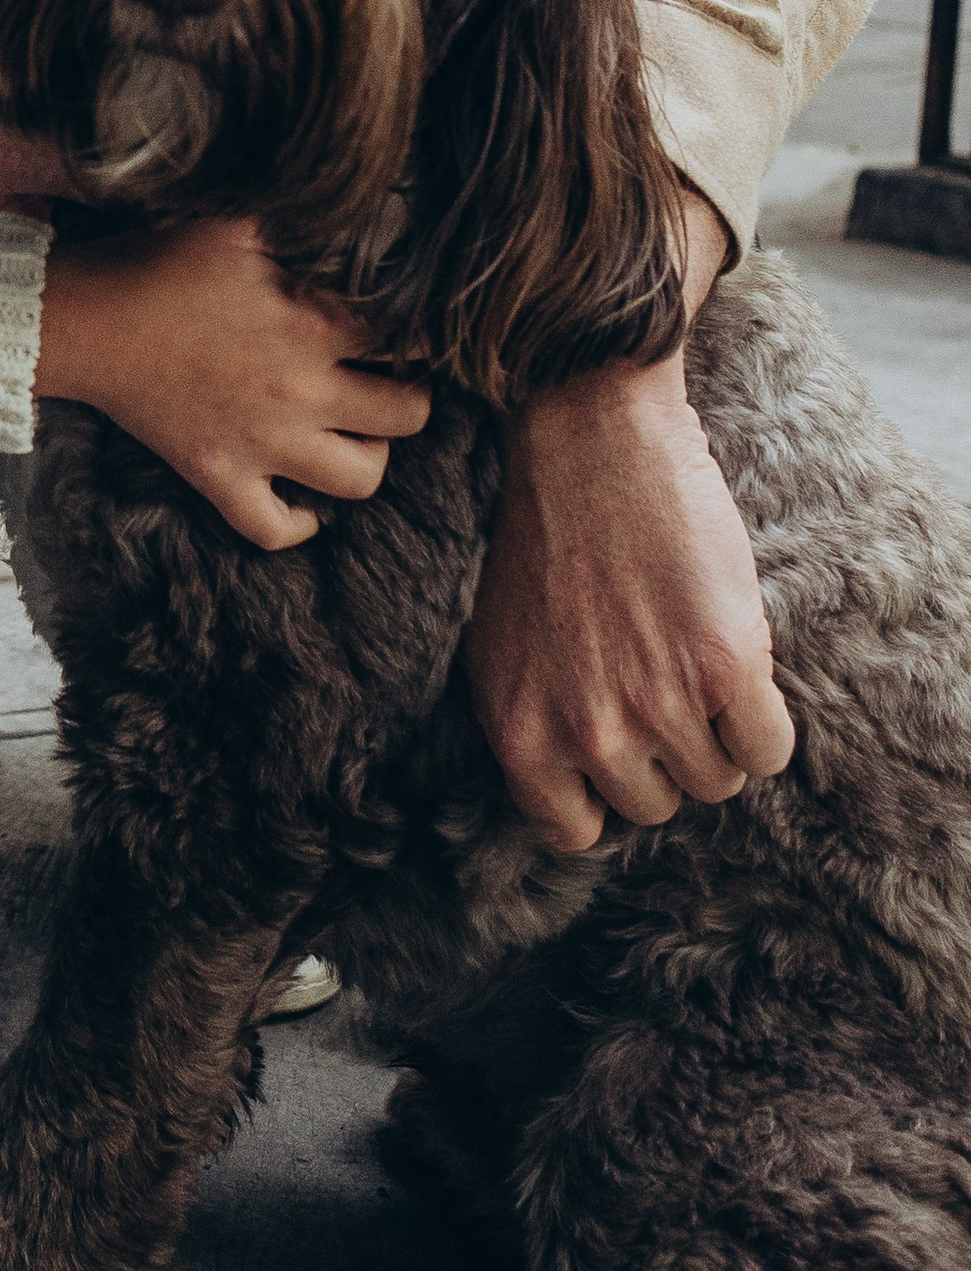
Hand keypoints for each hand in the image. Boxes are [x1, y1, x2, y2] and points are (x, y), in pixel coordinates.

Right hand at [36, 220, 430, 549]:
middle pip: (406, 415)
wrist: (85, 319)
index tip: (412, 327)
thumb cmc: (162, 263)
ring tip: (353, 433)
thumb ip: (308, 223)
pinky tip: (300, 497)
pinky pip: (274, 529)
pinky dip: (296, 523)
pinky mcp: (218, 476)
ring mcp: (261, 443)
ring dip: (369, 457)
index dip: (422, 330)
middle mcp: (300, 390)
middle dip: (412, 398)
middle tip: (390, 381)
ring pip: (360, 480)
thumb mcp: (241, 223)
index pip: (411, 336)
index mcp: (312, 323)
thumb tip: (368, 217)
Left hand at [465, 346, 790, 851]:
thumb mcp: (502, 643)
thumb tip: (574, 789)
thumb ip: (534, 721)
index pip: (572, 830)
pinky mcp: (726, 667)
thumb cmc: (546, 534)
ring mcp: (659, 703)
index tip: (616, 752)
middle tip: (661, 688)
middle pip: (655, 804)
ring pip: (716, 782)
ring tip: (696, 668)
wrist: (589, 440)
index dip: (601, 794)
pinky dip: (764, 723)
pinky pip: (767, 750)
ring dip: (717, 736)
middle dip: (664, 756)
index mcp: (519, 730)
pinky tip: (740, 673)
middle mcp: (586, 729)